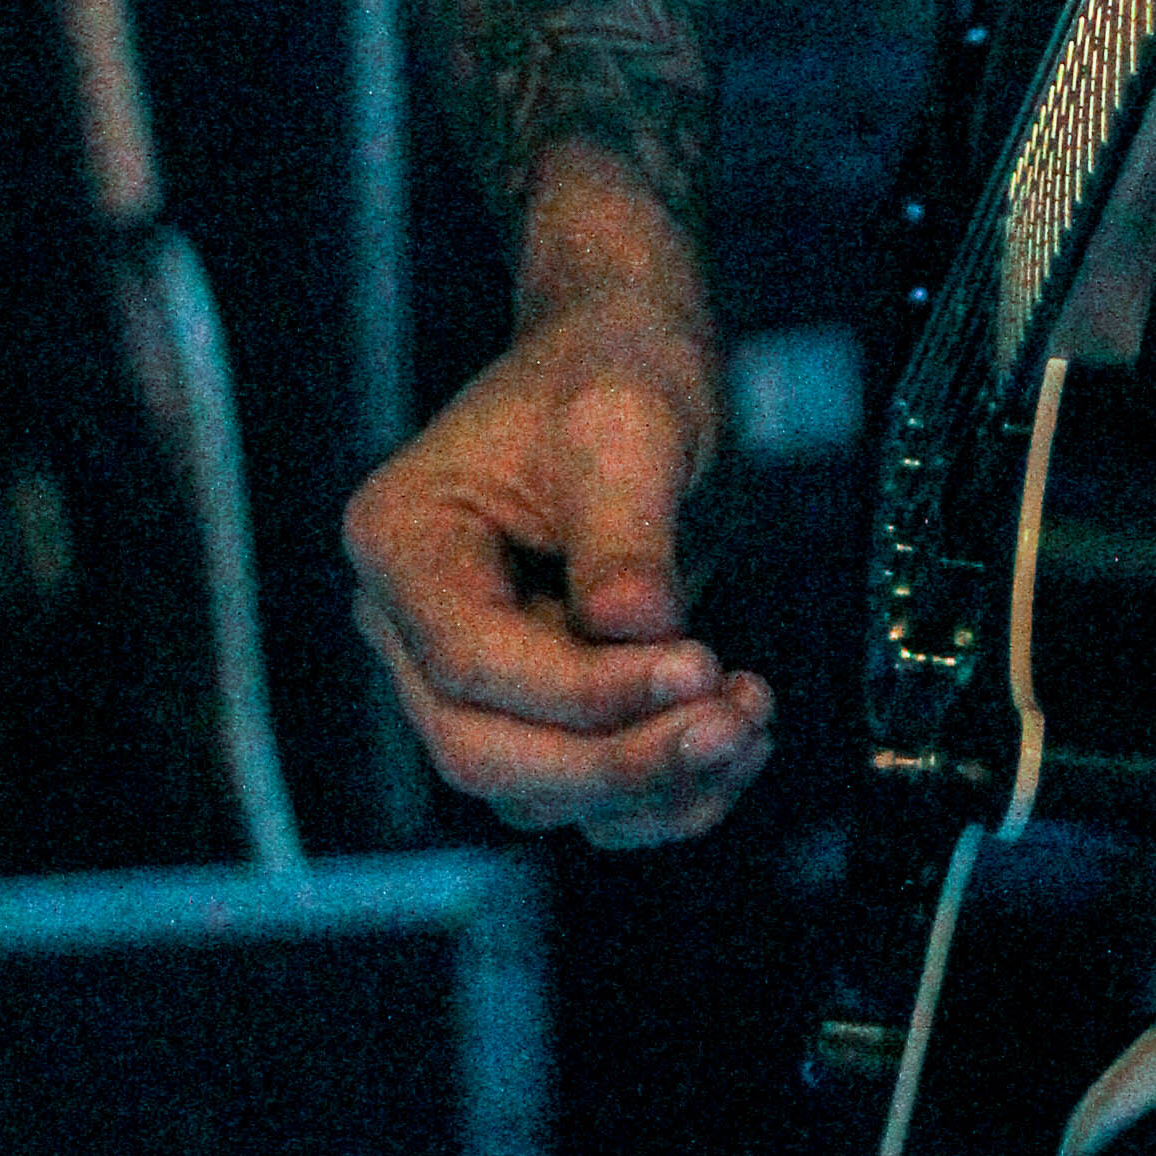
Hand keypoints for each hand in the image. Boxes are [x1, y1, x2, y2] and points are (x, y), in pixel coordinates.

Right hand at [342, 158, 772, 846]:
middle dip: (616, 760)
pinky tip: (739, 747)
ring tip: (753, 722)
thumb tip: (638, 631)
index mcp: (401, 541)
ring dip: (650, 783)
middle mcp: (409, 625)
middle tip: (734, 727)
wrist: (635, 362)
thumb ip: (624, 535)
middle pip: (484, 750)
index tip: (703, 665)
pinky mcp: (532, 706)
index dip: (585, 687)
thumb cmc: (616, 372)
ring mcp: (466, 676)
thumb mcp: (628, 427)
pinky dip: (658, 793)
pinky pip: (578, 790)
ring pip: (534, 789)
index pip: (471, 659)